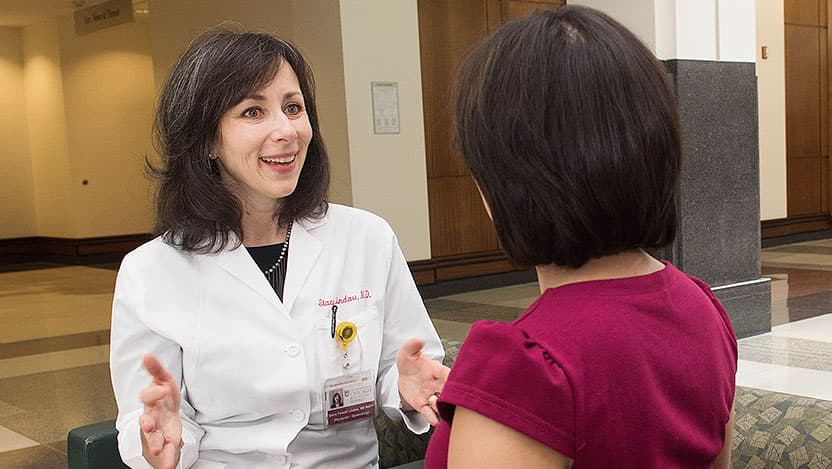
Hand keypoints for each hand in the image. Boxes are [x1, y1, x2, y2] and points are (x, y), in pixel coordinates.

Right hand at [140, 354, 181, 468]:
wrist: (167, 414)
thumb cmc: (164, 397)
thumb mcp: (163, 380)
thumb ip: (156, 369)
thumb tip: (147, 355)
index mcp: (151, 401)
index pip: (148, 396)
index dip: (154, 393)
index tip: (162, 390)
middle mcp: (151, 417)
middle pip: (147, 420)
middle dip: (148, 424)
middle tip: (150, 425)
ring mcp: (158, 431)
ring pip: (154, 437)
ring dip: (155, 443)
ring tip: (158, 449)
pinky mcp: (167, 441)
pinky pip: (167, 450)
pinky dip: (167, 459)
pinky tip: (168, 466)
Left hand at [397, 338, 450, 425]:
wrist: (403, 375)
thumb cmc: (409, 362)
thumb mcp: (407, 352)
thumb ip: (412, 346)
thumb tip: (418, 340)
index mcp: (436, 370)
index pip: (447, 374)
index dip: (453, 378)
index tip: (458, 382)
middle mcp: (436, 384)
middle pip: (448, 391)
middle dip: (452, 396)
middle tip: (454, 400)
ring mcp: (430, 395)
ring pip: (440, 403)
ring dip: (442, 407)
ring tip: (440, 408)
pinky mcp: (422, 404)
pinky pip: (428, 412)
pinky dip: (432, 417)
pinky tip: (434, 421)